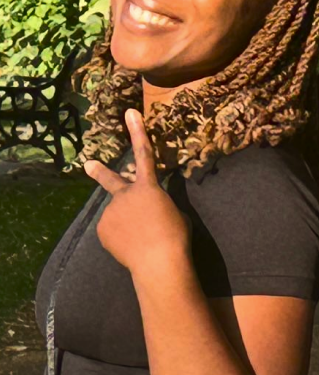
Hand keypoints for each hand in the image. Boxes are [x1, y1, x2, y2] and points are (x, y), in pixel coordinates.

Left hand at [83, 109, 189, 272]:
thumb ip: (156, 204)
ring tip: (139, 239)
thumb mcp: (174, 212)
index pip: (144, 153)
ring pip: (117, 215)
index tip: (130, 113)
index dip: (138, 131)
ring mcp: (110, 213)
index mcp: (148, 187)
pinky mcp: (102, 230)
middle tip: (88, 164)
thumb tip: (145, 208)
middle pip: (110, 180)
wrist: (158, 261)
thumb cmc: (175, 235)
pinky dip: (120, 237)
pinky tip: (130, 246)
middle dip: (99, 172)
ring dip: (125, 223)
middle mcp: (125, 195)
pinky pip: (111, 231)